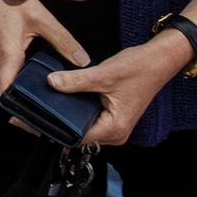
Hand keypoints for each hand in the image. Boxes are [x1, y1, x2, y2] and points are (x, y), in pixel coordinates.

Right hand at [0, 0, 91, 135]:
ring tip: (50, 103)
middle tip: (54, 115)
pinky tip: (39, 84)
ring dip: (25, 95)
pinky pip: (9, 79)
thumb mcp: (43, 20)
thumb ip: (64, 41)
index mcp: (9, 58)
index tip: (41, 119)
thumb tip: (84, 61)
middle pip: (11, 96)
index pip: (9, 95)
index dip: (23, 110)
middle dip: (29, 106)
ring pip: (10, 88)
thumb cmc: (11, 5)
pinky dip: (21, 84)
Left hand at [44, 37, 185, 146]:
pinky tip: (70, 96)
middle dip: (61, 119)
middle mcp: (115, 133)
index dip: (56, 125)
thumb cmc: (139, 68)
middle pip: (79, 132)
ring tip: (53, 99)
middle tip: (40, 105)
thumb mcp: (103, 74)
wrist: (158, 60)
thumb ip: (76, 81)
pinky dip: (79, 108)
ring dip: (70, 113)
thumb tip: (52, 82)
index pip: (77, 135)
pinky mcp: (113, 117)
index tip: (38, 115)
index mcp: (114, 129)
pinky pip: (90, 117)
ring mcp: (115, 126)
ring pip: (83, 125)